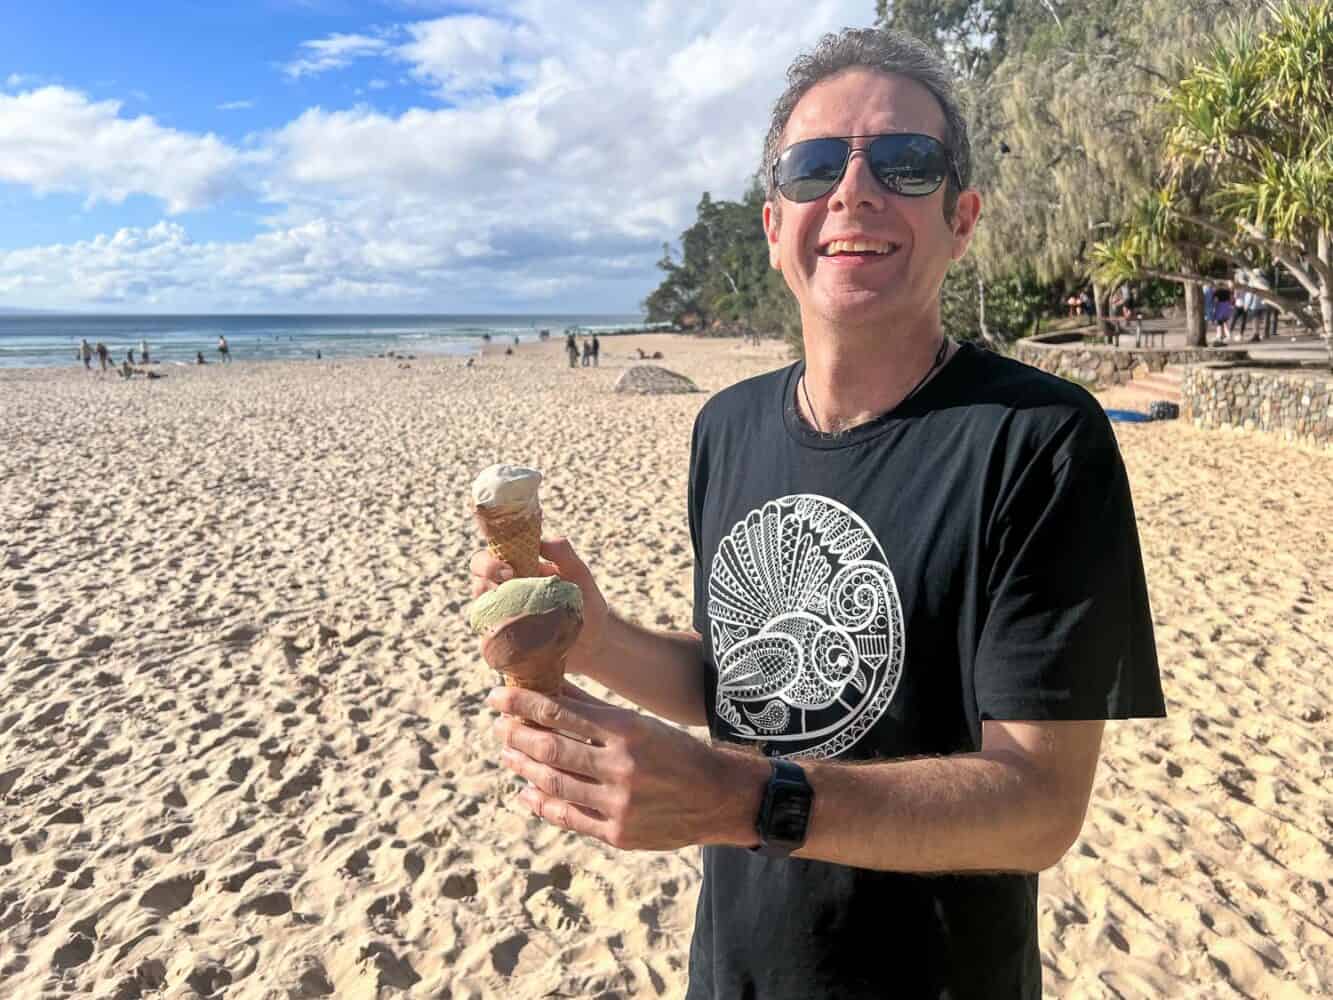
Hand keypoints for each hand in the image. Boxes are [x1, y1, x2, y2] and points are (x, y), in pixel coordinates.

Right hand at [470, 537, 608, 676]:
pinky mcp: (502, 639)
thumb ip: (563, 553)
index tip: (509, 567)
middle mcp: (506, 588)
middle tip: (509, 579)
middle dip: (485, 572)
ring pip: (480, 604)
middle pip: (478, 575)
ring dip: (489, 604)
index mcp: (520, 567)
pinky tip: (512, 636)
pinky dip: (492, 632)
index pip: (494, 553)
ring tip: (516, 611)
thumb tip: (542, 542)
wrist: (593, 643)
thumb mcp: (579, 574)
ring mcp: (502, 613)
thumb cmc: (586, 604)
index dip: (492, 556)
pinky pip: (486, 634)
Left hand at [487, 683, 761, 850]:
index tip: (497, 698)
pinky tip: (528, 792)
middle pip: (553, 749)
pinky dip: (543, 805)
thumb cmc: (673, 751)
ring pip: (556, 784)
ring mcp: (619, 804)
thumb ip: (593, 709)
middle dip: (519, 737)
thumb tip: (551, 687)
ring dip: (525, 769)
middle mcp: (622, 766)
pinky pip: (570, 819)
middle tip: (499, 728)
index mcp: (628, 730)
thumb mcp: (639, 722)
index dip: (525, 704)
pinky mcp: (618, 834)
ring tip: (508, 756)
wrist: (717, 797)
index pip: (563, 713)